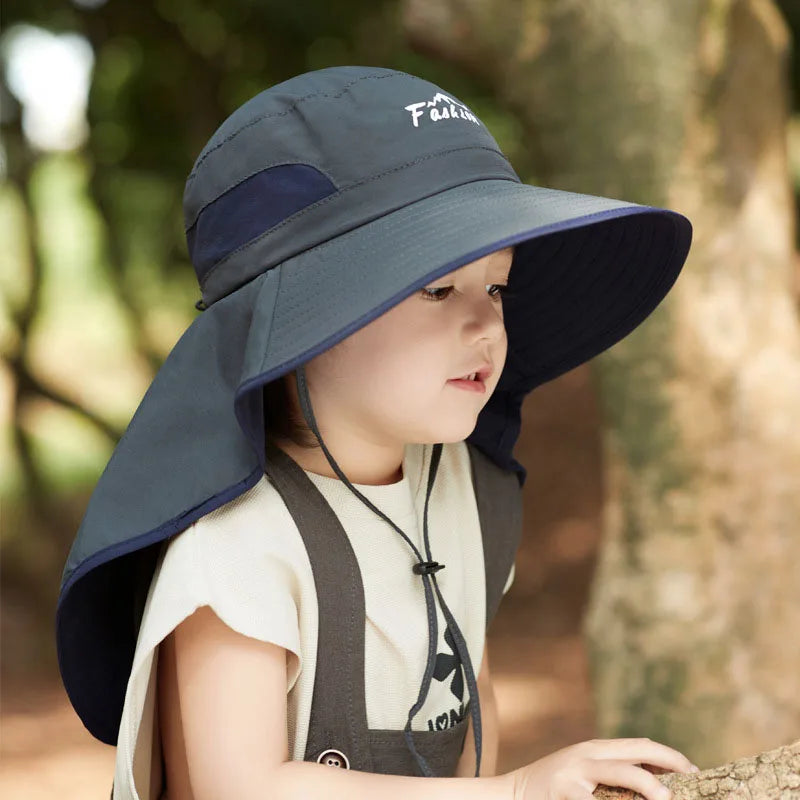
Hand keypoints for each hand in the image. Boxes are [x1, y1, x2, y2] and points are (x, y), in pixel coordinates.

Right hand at [504, 737, 698, 799]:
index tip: (695, 772)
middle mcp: (587, 756)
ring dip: (648, 784)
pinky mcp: (565, 793)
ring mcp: (575, 773)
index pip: (640, 746)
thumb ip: (611, 774)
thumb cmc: (553, 791)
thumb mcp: (582, 774)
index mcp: (595, 750)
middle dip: (668, 763)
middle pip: (636, 753)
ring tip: (667, 797)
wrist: (510, 796)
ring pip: (621, 773)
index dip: (670, 756)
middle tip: (692, 780)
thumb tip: (656, 782)